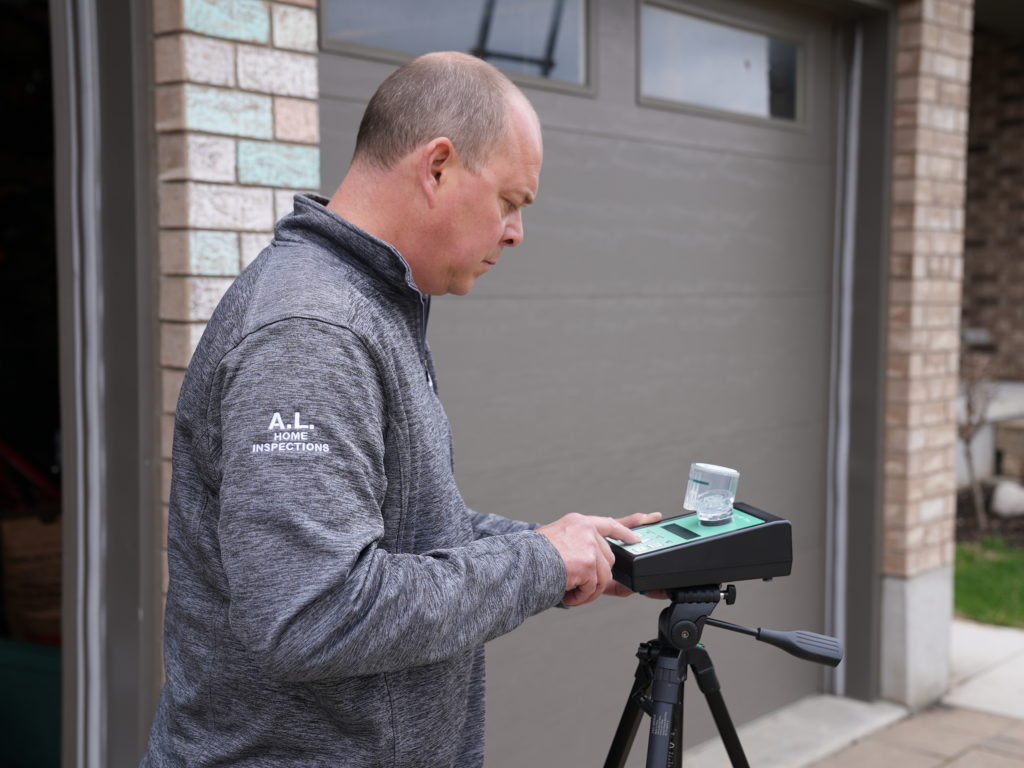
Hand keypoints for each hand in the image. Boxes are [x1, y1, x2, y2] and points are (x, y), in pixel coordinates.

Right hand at [538, 512, 661, 606]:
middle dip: (596, 576)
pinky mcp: (588, 563)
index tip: (639, 534)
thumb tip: (604, 572)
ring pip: (603, 577)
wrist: (521, 563)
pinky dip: (581, 596)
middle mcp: (586, 530)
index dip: (627, 530)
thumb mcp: (560, 543)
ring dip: (588, 590)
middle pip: (608, 560)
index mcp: (578, 522)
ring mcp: (589, 546)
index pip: (610, 524)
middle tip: (578, 583)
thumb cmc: (533, 556)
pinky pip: (594, 588)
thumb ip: (581, 550)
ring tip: (569, 589)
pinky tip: (567, 592)